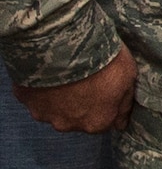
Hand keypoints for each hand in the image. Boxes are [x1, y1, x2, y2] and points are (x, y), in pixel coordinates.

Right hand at [12, 43, 136, 132]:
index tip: (106, 91)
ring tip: (67, 74)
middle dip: (83, 102)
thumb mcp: (128, 78)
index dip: (107, 105)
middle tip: (86, 79)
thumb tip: (122, 121)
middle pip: (78, 117)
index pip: (105, 121)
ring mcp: (44, 113)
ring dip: (60, 96)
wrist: (66, 44)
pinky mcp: (26, 99)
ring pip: (55, 108)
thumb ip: (124, 102)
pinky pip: (35, 95)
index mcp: (97, 122)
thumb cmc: (102, 61)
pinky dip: (41, 86)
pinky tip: (49, 71)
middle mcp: (69, 124)